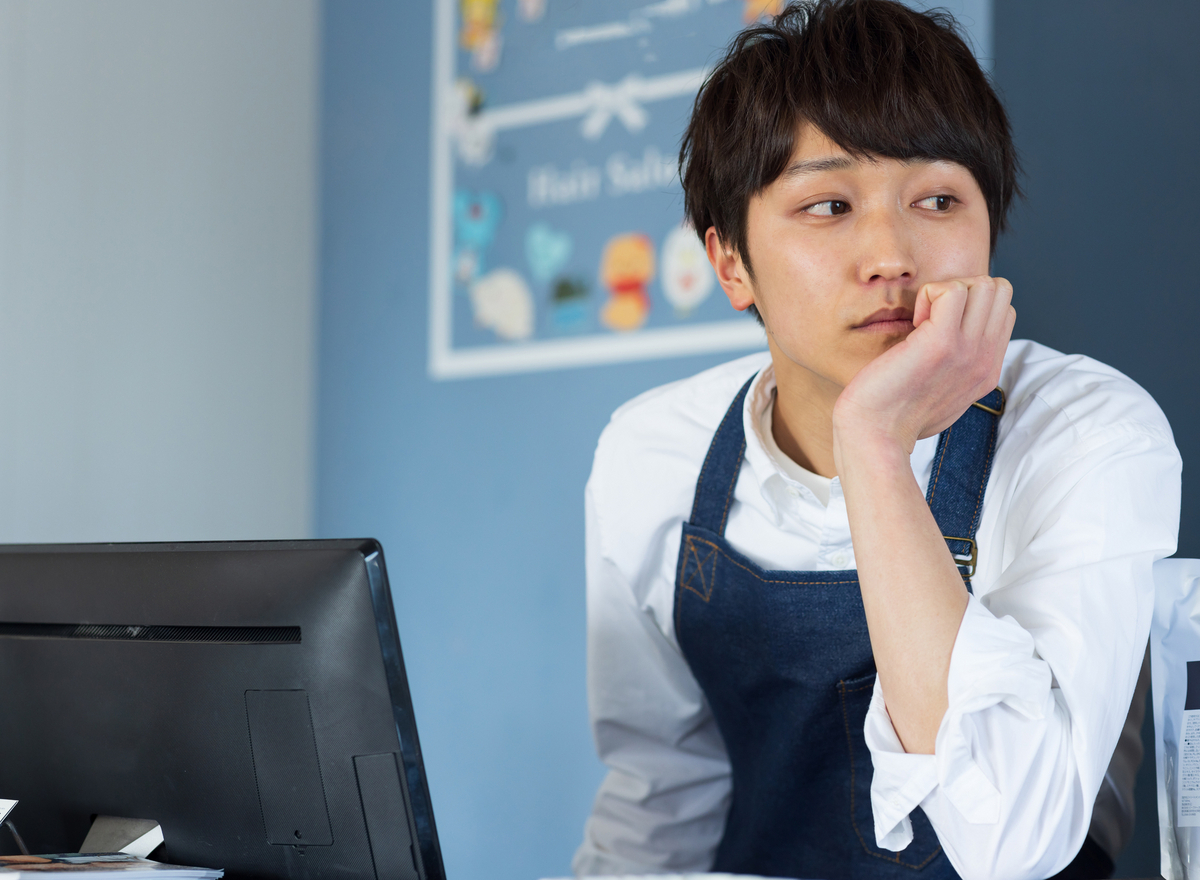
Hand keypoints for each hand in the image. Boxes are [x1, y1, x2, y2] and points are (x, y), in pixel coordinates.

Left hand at [833, 276, 1015, 453]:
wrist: (875, 436)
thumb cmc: (894, 416)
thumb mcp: (942, 393)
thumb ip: (958, 367)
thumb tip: (952, 341)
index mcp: (987, 371)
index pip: (1003, 311)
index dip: (969, 306)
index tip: (937, 330)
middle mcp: (984, 360)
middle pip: (999, 291)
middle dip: (963, 290)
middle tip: (930, 319)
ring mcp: (968, 351)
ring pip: (984, 284)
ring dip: (946, 291)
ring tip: (922, 321)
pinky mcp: (941, 343)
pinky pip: (952, 290)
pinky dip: (929, 294)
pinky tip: (913, 323)